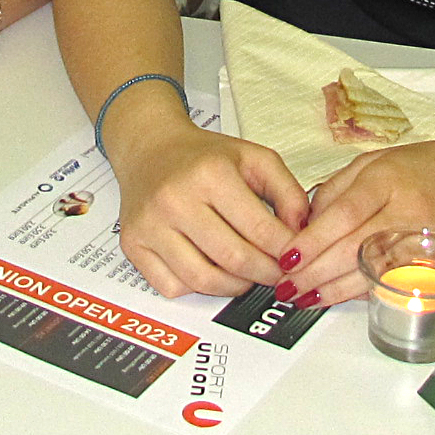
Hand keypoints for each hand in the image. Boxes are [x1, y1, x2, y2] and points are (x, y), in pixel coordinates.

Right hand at [106, 119, 308, 297]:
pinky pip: (173, 287)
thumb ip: (288, 192)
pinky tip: (212, 270)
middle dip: (266, 274)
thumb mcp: (254, 157)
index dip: (287, 252)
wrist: (149, 147)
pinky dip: (198, 288)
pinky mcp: (133, 244)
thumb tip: (302, 233)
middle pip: (235, 259)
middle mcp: (175, 199)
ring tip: (249, 274)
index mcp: (210, 173)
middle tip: (278, 273)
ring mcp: (150, 224)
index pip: (260, 230)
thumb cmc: (203, 156)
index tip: (296, 257)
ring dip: (236, 286)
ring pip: (204, 280)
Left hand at [278, 137, 434, 307]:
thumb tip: (306, 221)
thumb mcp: (378, 161)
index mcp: (390, 180)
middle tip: (288, 285)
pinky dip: (366, 293)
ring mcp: (428, 243)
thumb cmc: (434, 167)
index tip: (288, 256)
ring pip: (374, 273)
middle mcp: (409, 212)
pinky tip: (342, 297)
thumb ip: (340, 188)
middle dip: (316, 272)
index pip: (344, 213)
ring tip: (306, 297)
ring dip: (335, 290)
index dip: (313, 239)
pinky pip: (397, 284)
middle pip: (355, 248)